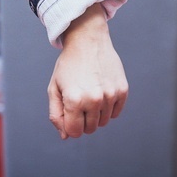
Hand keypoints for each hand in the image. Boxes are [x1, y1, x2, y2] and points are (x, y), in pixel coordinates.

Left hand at [48, 3, 127, 138]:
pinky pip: (115, 113)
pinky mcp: (122, 90)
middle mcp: (94, 99)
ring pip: (103, 122)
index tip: (69, 112)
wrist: (88, 41)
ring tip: (90, 94)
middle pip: (90, 129)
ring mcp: (110, 95)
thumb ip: (56, 114)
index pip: (74, 132)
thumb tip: (66, 135)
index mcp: (75, 100)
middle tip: (79, 101)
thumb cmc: (68, 65)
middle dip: (83, 120)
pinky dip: (108, 108)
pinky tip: (101, 92)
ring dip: (96, 114)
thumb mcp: (54, 88)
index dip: (70, 125)